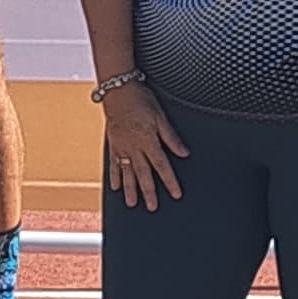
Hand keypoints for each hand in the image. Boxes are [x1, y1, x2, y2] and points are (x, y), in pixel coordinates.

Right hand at [98, 77, 188, 211]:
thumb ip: (171, 137)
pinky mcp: (113, 144)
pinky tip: (116, 187)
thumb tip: (184, 153)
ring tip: (132, 203)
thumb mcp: (160, 116)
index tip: (176, 194)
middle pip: (143, 174)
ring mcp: (122, 147)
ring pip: (127, 172)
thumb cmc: (141, 100)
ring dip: (130, 189)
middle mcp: (134, 147)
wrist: (118, 91)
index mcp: (148, 141)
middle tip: (152, 207)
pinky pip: (114, 163)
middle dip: (148, 192)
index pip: (162, 166)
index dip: (170, 181)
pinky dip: (115, 176)